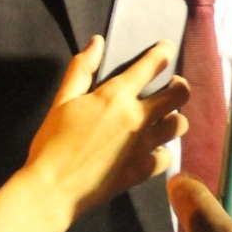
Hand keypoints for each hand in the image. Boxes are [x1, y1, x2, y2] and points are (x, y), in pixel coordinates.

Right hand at [21, 36, 191, 217]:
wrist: (53, 189)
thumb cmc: (52, 143)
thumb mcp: (62, 101)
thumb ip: (81, 70)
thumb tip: (97, 42)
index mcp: (116, 96)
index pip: (153, 64)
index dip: (164, 52)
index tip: (166, 49)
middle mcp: (138, 118)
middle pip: (179, 95)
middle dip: (179, 86)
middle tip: (172, 87)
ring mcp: (144, 145)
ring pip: (178, 125)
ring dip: (173, 117)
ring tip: (163, 118)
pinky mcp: (144, 170)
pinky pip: (167, 156)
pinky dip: (162, 150)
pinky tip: (152, 149)